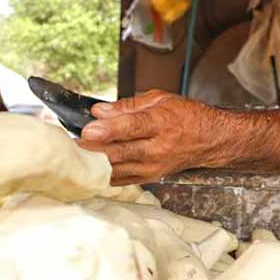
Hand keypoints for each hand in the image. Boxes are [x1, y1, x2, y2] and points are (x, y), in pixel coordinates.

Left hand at [76, 90, 216, 184]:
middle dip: (92, 150)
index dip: (108, 129)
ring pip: (118, 169)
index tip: (88, 130)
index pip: (131, 127)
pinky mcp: (150, 177)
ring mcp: (153, 166)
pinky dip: (104, 175)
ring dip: (94, 164)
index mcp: (161, 123)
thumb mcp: (160, 99)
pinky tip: (89, 169)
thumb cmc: (187, 117)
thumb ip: (127, 105)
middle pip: (120, 151)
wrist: (210, 140)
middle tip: (70, 145)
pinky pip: (122, 180)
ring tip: (74, 157)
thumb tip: (100, 111)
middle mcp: (158, 148)